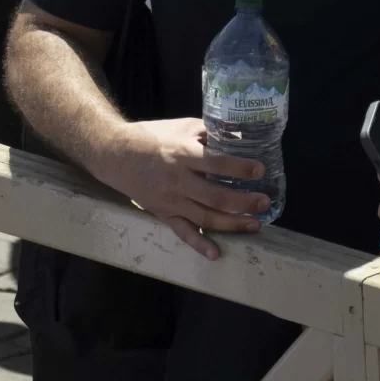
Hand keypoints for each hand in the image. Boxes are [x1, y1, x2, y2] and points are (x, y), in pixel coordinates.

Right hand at [89, 117, 272, 257]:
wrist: (114, 154)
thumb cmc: (152, 137)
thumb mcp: (183, 126)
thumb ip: (209, 133)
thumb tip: (240, 137)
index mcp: (183, 154)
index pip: (215, 163)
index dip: (239, 168)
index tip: (260, 171)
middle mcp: (177, 181)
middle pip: (214, 196)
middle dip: (242, 202)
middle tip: (264, 203)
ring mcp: (170, 201)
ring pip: (204, 216)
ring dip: (231, 223)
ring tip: (255, 224)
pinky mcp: (162, 214)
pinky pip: (182, 232)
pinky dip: (199, 244)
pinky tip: (215, 253)